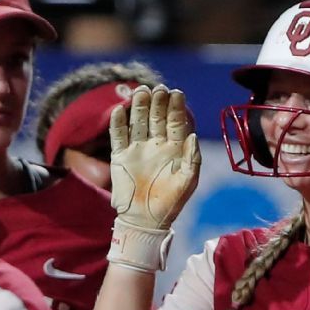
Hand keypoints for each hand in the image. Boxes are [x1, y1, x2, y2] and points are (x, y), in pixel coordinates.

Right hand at [108, 85, 199, 231]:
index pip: (176, 122)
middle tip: (158, 89)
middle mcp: (156, 145)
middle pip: (156, 117)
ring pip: (137, 122)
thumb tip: (192, 134)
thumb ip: (192, 158)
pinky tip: (118, 110)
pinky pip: (118, 136)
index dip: (176, 107)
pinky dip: (117, 123)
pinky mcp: (120, 157)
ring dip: (138, 107)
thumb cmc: (170, 203)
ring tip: (140, 92)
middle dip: (157, 102)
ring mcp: (138, 149)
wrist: (145, 221)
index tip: (176, 93)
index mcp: (175, 148)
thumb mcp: (187, 182)